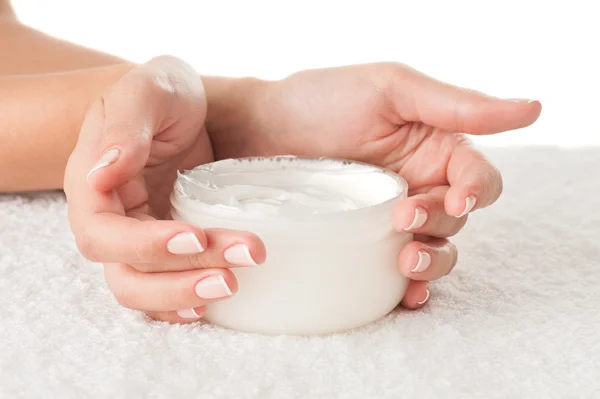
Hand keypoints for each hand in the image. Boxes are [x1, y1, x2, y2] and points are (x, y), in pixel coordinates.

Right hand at [64, 56, 264, 321]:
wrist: (180, 107)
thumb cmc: (161, 93)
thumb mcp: (148, 91)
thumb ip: (125, 127)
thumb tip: (101, 175)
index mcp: (92, 185)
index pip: (103, 232)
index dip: (144, 244)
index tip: (194, 237)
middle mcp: (110, 220)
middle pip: (126, 272)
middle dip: (177, 280)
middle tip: (231, 275)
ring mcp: (137, 237)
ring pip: (145, 288)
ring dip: (187, 294)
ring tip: (233, 284)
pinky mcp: (165, 247)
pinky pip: (164, 287)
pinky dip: (185, 302)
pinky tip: (216, 302)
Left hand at [210, 62, 540, 308]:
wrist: (256, 129)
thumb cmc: (320, 99)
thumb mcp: (390, 90)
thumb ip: (457, 105)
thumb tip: (532, 109)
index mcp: (433, 149)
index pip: (477, 180)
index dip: (476, 193)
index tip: (454, 198)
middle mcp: (417, 185)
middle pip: (457, 221)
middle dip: (440, 226)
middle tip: (403, 220)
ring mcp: (388, 218)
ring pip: (434, 249)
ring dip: (431, 261)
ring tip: (405, 259)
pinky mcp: (360, 243)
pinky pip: (396, 273)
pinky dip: (406, 286)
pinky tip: (402, 292)